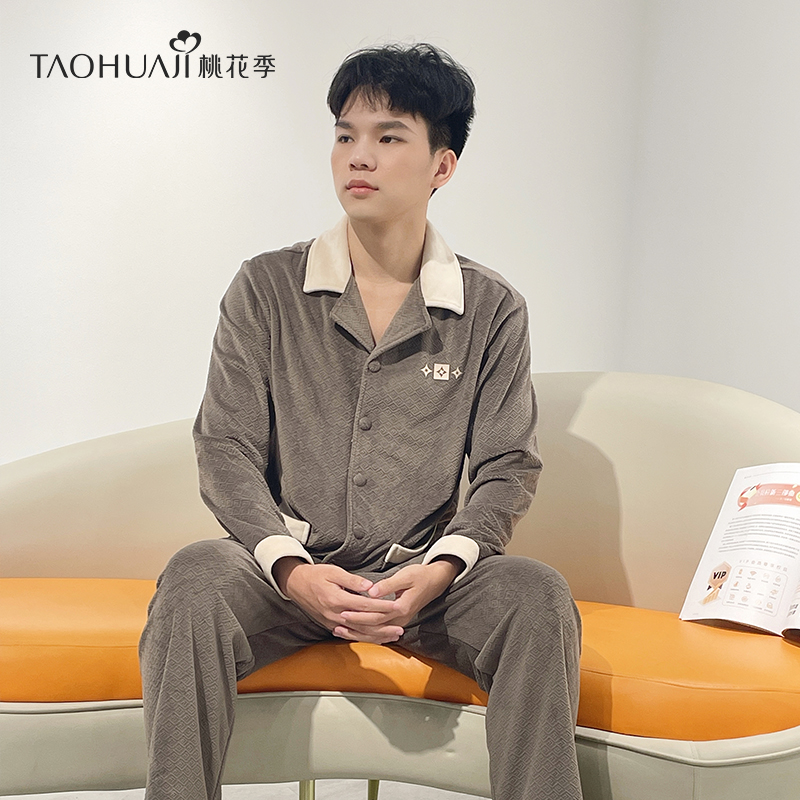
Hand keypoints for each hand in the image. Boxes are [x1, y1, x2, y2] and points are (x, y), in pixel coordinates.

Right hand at [274, 558, 401, 643]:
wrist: (295, 584)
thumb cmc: (315, 575)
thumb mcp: (334, 572)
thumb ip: (353, 581)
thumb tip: (370, 586)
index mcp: (337, 599)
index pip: (365, 606)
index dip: (383, 607)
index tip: (397, 606)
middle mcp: (335, 615)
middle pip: (364, 624)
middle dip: (384, 626)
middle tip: (401, 627)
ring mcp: (332, 623)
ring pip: (358, 633)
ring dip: (377, 636)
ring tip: (393, 636)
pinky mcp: (330, 626)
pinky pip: (350, 635)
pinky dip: (365, 638)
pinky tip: (376, 639)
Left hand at [336, 557, 461, 639]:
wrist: (435, 582)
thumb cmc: (420, 576)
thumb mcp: (405, 576)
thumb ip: (388, 585)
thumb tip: (371, 591)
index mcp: (401, 608)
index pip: (375, 616)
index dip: (359, 616)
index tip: (343, 612)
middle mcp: (400, 619)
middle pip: (373, 627)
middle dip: (354, 626)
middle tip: (336, 623)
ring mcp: (400, 622)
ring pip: (375, 632)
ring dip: (358, 633)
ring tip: (340, 630)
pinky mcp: (398, 621)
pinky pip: (380, 631)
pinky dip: (366, 633)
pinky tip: (354, 632)